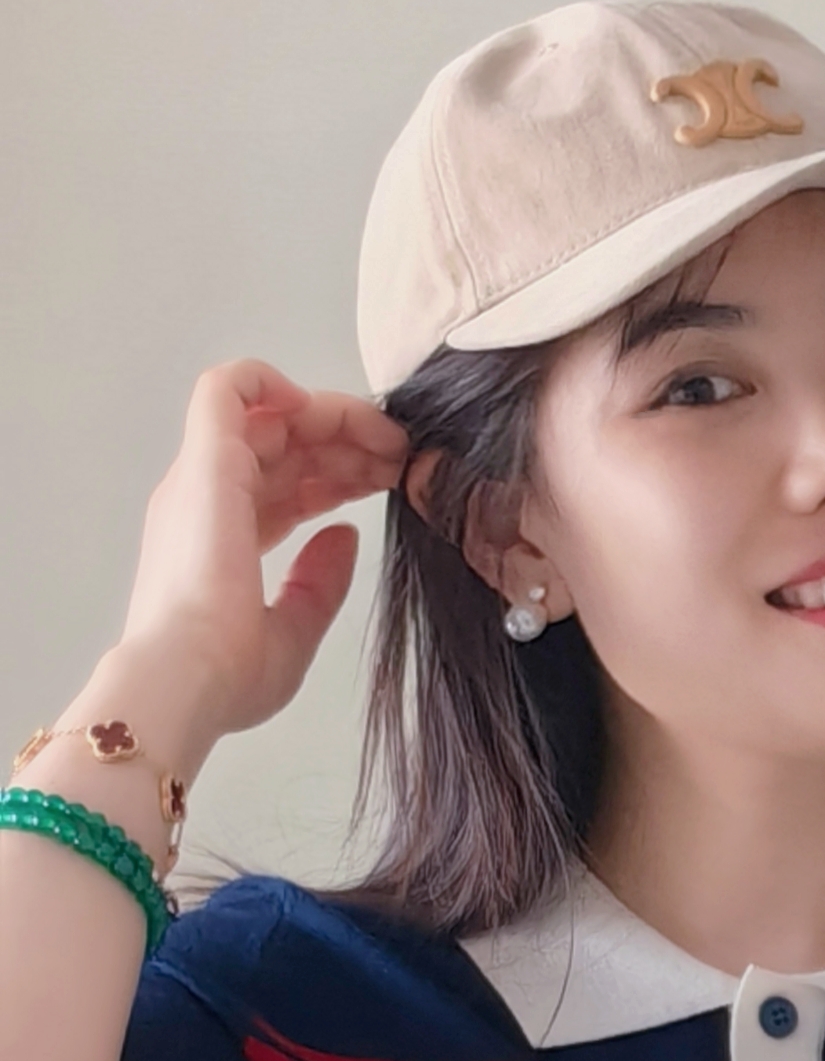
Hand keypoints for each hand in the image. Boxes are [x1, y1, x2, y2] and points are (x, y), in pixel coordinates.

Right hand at [85, 357, 413, 764]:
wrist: (186, 680)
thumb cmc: (225, 674)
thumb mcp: (291, 633)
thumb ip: (319, 584)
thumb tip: (345, 534)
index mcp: (222, 539)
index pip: (285, 485)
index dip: (339, 475)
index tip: (389, 482)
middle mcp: (208, 499)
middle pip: (285, 447)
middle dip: (348, 444)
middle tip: (402, 457)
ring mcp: (205, 477)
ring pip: (269, 414)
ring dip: (333, 418)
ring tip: (389, 442)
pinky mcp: (208, 461)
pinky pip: (228, 387)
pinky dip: (273, 381)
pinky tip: (326, 410)